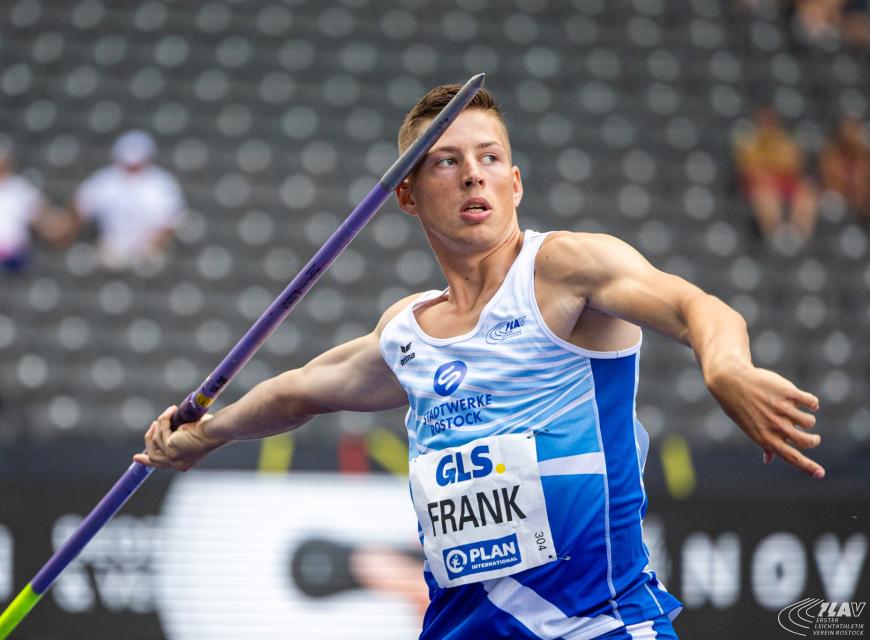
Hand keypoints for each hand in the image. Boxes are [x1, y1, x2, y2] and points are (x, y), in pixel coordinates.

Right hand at [133, 405, 226, 470]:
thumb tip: (170, 427)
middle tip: (151, 427)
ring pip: (156, 440)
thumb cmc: (211, 430)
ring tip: (171, 411)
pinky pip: (162, 430)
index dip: (147, 461)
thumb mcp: (192, 435)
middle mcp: (178, 464)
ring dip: (161, 423)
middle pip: (153, 457)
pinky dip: (165, 418)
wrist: (217, 431)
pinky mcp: (170, 447)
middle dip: (148, 442)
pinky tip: (173, 410)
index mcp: (184, 463)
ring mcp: (173, 457)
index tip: (136, 458)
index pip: (162, 464)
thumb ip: (179, 435)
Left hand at [706, 364, 823, 478]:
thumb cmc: (741, 406)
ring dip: (809, 419)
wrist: (732, 381)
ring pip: (810, 421)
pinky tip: (808, 402)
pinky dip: (812, 403)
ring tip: (799, 413)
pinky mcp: (788, 393)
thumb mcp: (750, 428)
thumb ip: (764, 443)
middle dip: (814, 441)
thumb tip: (768, 460)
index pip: (792, 457)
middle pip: (807, 441)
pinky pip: (811, 402)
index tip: (821, 474)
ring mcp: (783, 409)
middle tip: (814, 438)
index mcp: (767, 438)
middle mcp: (776, 426)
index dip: (808, 467)